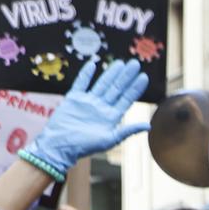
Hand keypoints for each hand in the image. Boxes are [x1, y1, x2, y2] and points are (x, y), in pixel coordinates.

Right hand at [22, 58, 147, 178]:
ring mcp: (88, 102)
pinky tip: (93, 64)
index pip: (126, 99)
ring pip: (102, 84)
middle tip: (135, 63)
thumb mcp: (110, 139)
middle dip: (126, 76)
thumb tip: (149, 126)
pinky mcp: (73, 99)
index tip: (144, 77)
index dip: (135, 88)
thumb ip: (128, 130)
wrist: (60, 145)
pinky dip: (86, 74)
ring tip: (120, 62)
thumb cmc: (85, 146)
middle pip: (116, 88)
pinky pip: (81, 83)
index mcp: (111, 116)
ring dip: (111, 73)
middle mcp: (101, 107)